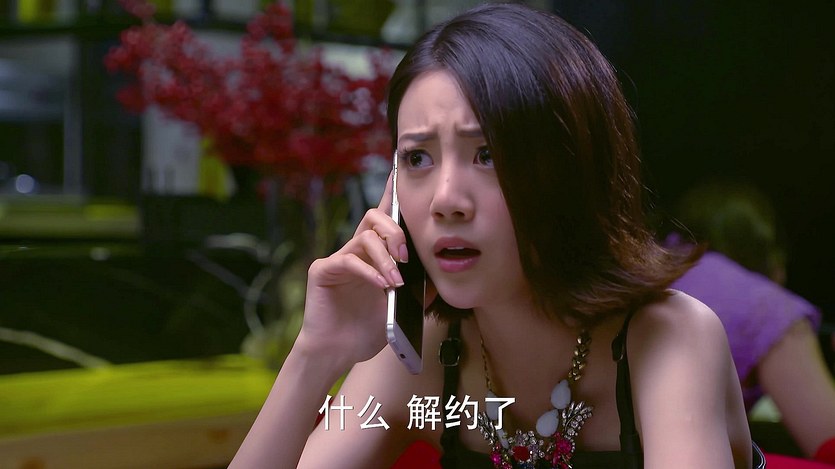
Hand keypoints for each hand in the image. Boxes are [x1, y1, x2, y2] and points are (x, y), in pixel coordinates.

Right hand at [294, 172, 407, 369]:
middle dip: (395, 231)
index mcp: (374, 255)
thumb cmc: (365, 330)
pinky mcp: (323, 271)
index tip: (400, 169)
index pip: (384, 217)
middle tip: (407, 255)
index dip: (391, 193)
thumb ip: (416, 292)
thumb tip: (438, 279)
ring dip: (385, 257)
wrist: (337, 353)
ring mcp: (338, 258)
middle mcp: (355, 250)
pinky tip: (380, 285)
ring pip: (364, 237)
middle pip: (374, 217)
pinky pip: (348, 260)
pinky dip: (368, 272)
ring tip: (395, 281)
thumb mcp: (399, 309)